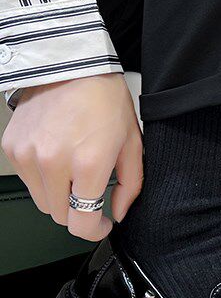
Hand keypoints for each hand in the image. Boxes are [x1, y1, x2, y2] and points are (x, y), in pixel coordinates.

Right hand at [2, 75, 142, 241]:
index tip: (101, 226)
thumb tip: (118, 213)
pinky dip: (43, 178)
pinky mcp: (12, 147)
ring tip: (74, 171)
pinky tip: (58, 157)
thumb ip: (130, 185)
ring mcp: (28, 155)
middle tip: (91, 195)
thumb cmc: (105, 100)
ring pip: (42, 201)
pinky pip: (28, 180)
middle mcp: (53, 162)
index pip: (81, 222)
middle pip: (60, 216)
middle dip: (78, 212)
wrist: (72, 66)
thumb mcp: (132, 144)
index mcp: (88, 164)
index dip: (94, 231)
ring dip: (59, 196)